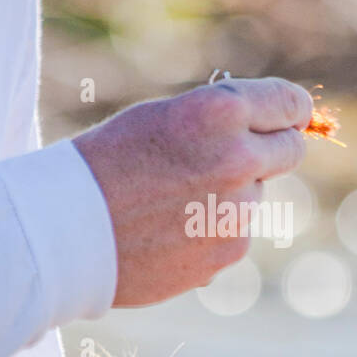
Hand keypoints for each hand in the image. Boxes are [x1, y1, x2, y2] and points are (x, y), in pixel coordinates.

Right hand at [72, 77, 312, 306]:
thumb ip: (224, 119)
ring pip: (255, 196)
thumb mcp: (163, 116)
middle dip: (269, 150)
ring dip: (229, 196)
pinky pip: (234, 233)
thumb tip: (282, 129)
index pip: (291, 104)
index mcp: (220, 111)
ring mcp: (237, 211)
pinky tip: (167, 230)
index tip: (284, 118)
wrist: (64, 230)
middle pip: (290, 151)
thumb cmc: (107, 161)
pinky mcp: (227, 252)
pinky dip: (211, 232)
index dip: (288, 111)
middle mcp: (238, 159)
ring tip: (171, 201)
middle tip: (228, 158)